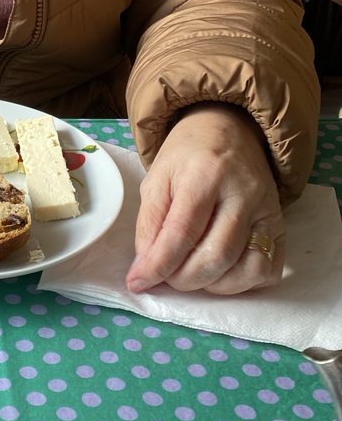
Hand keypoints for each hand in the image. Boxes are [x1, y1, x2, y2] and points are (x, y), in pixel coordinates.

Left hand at [125, 104, 284, 295]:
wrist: (229, 133)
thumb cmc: (188, 157)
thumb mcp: (157, 178)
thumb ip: (150, 223)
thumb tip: (146, 267)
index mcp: (205, 173)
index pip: (182, 232)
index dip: (158, 265)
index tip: (138, 282)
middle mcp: (244, 193)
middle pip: (216, 256)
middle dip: (183, 279)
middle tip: (165, 276)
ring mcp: (268, 211)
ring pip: (245, 269)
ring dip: (211, 286)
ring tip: (189, 273)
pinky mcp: (281, 226)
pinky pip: (267, 270)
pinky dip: (240, 283)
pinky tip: (218, 272)